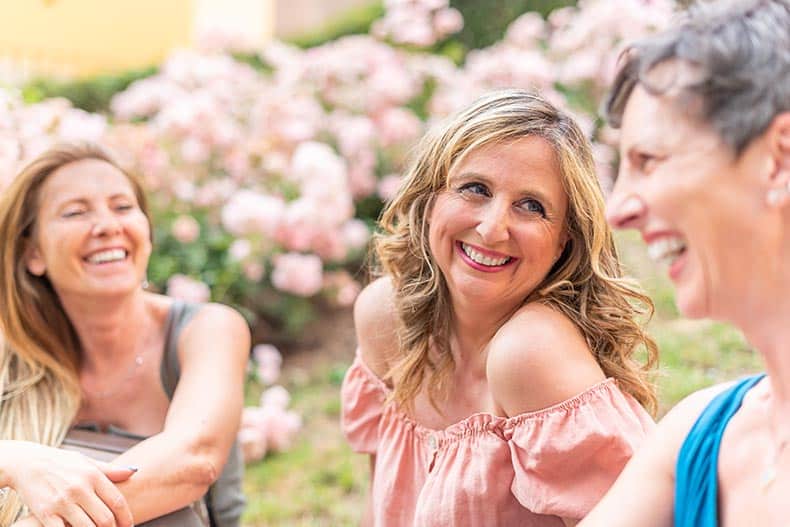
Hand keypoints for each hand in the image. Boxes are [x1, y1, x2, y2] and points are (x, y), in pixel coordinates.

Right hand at [4, 441, 134, 526]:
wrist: (27, 463)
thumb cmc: (60, 462)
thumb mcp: (86, 461)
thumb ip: (109, 470)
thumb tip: (133, 471)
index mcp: (92, 476)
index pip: (117, 501)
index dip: (126, 517)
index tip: (129, 525)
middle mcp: (79, 489)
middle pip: (105, 518)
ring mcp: (62, 502)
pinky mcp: (46, 513)